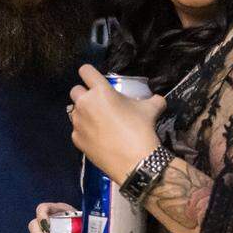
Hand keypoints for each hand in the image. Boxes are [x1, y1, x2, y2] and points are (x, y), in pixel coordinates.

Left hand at [69, 65, 165, 181]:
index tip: (95, 80)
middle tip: (98, 103)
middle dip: (84, 94)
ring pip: (74, 111)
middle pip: (75, 90)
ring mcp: (78, 122)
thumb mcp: (151, 109)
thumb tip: (158, 100)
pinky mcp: (76, 139)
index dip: (89, 74)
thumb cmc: (141, 129)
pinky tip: (98, 139)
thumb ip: (153, 100)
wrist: (135, 161)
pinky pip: (77, 130)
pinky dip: (85, 132)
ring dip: (84, 113)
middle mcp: (85, 104)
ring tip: (99, 123)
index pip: (85, 70)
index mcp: (101, 91)